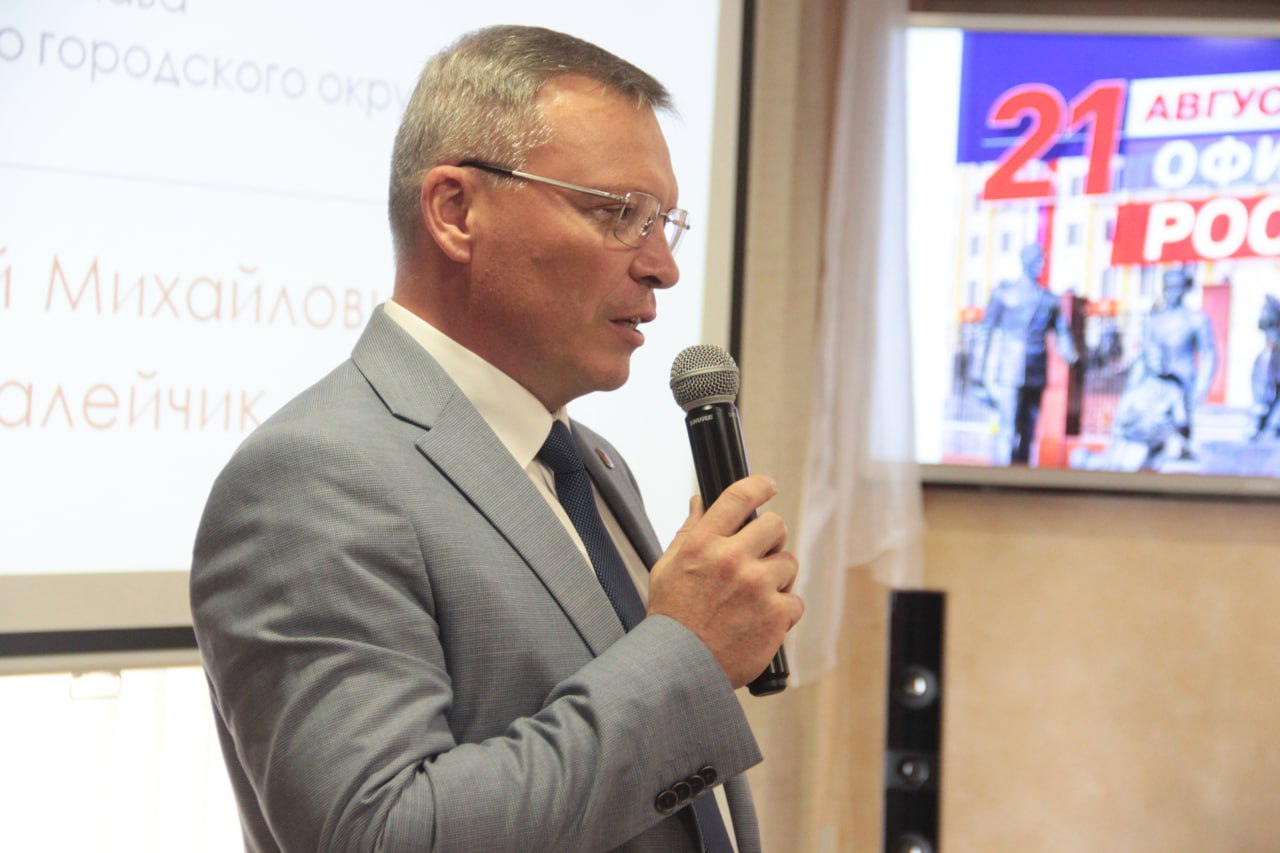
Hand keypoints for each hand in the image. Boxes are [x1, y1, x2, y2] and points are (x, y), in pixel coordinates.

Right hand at [646, 475, 803, 688]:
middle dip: (772, 537)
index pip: (739, 497)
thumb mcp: (666, 568)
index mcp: (703, 544)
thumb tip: (699, 502)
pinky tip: (762, 620)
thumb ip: (688, 533)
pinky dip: (783, 611)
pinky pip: (795, 601)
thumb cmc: (671, 619)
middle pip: (775, 525)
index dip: (759, 486)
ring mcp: (757, 587)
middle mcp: (732, 559)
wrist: (679, 667)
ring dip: (778, 577)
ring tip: (757, 596)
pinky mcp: (776, 615)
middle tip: (762, 553)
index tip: (768, 486)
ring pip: (789, 563)